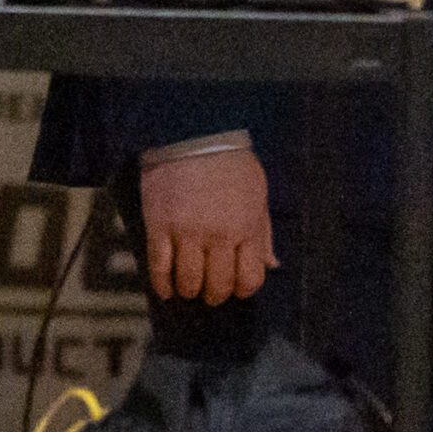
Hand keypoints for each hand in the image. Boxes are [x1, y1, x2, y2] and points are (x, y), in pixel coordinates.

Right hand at [140, 144, 277, 304]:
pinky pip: (160, 267)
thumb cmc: (232, 164)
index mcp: (247, 228)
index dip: (242, 290)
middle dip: (215, 296)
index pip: (250, 278)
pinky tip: (165, 290)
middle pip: (219, 285)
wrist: (196, 135)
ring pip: (189, 281)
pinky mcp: (160, 226)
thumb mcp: (258, 195)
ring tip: (187, 289)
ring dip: (189, 291)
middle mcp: (220, 235)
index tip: (235, 289)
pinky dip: (162, 284)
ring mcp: (189, 232)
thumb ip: (263, 233)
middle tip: (209, 293)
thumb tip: (272, 265)